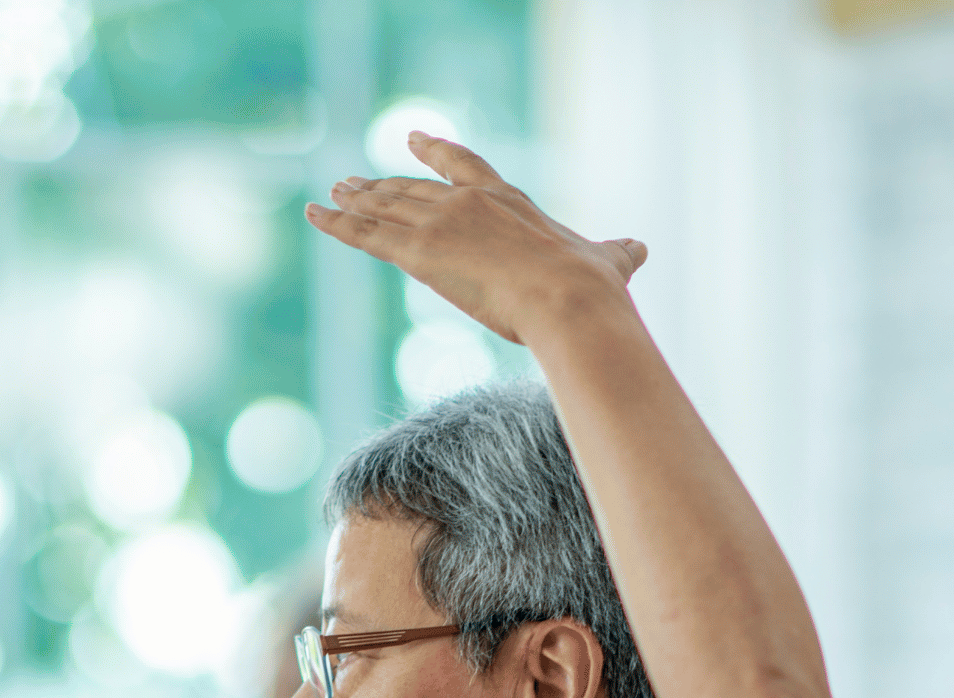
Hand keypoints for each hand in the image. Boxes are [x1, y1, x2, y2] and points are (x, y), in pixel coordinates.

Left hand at [303, 134, 645, 345]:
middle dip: (381, 184)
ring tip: (331, 193)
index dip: (437, 153)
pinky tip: (313, 215)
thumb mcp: (609, 262)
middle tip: (354, 179)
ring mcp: (440, 223)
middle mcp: (467, 202)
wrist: (570, 299)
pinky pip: (365, 235)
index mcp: (507, 199)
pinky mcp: (418, 253)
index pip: (464, 167)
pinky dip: (335, 224)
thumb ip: (617, 253)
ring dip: (354, 200)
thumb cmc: (591, 286)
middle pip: (412, 188)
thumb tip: (641, 249)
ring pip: (384, 206)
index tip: (416, 141)